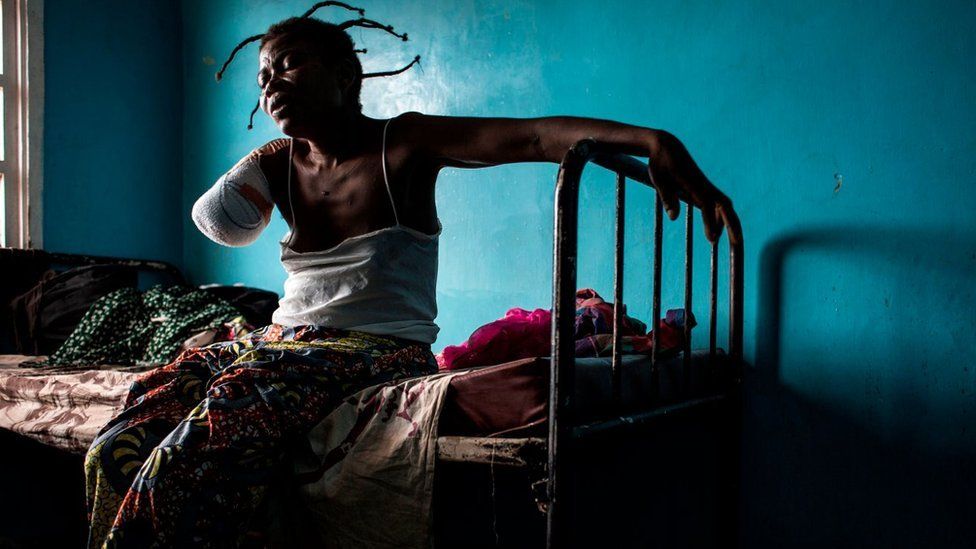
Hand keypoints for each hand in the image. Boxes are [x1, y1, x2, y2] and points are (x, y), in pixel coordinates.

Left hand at [647, 130, 740, 244]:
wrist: (667, 146)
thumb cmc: (660, 163)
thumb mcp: (658, 180)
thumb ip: (667, 198)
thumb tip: (673, 217)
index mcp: (693, 183)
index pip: (706, 205)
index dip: (710, 222)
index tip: (712, 239)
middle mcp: (704, 184)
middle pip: (725, 206)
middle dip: (733, 224)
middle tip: (737, 244)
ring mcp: (706, 185)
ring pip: (724, 205)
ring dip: (728, 223)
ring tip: (727, 243)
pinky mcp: (704, 186)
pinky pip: (717, 203)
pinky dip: (719, 217)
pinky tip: (714, 229)